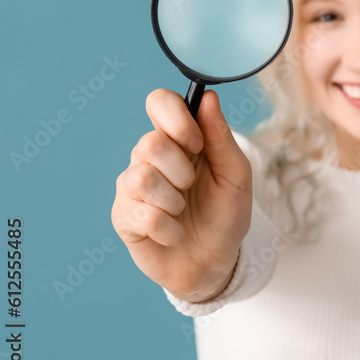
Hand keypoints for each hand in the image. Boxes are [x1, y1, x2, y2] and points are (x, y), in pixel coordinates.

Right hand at [111, 88, 252, 301]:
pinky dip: (169, 228)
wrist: (215, 261)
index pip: (159, 102)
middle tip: (192, 187)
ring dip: (174, 201)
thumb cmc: (225, 214)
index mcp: (178, 139)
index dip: (175, 118)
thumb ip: (221, 137)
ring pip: (141, 178)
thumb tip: (208, 98)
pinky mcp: (123, 217)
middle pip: (149, 142)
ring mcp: (132, 187)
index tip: (196, 143)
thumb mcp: (236, 175)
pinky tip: (174, 233)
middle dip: (182, 170)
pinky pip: (142, 215)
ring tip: (182, 211)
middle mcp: (149, 157)